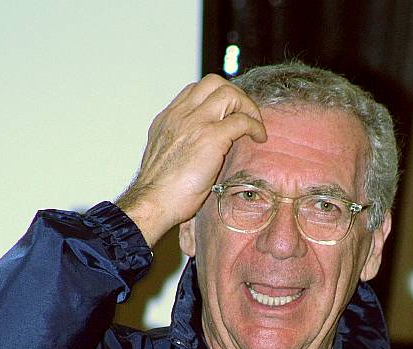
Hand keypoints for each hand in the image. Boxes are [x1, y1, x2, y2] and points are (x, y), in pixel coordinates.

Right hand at [116, 74, 266, 245]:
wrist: (153, 202)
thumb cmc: (158, 194)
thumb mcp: (165, 160)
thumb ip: (178, 148)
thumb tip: (195, 155)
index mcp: (167, 120)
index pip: (194, 91)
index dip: (216, 98)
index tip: (228, 114)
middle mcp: (180, 115)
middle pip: (213, 83)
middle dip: (235, 95)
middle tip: (245, 115)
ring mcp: (195, 123)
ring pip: (228, 93)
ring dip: (247, 107)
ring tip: (254, 125)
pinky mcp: (211, 137)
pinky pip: (241, 120)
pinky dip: (255, 126)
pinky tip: (259, 138)